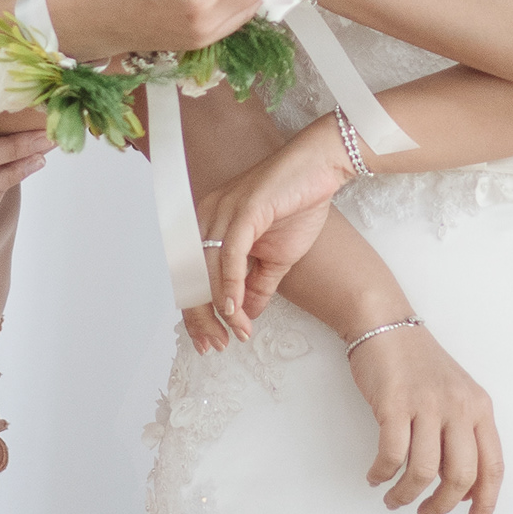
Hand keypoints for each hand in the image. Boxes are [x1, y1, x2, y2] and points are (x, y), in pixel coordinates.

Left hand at [191, 120, 354, 339]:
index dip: (197, 313)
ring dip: (221, 308)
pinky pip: (229, 254)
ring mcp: (222, 211)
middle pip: (192, 276)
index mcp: (209, 225)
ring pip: (207, 269)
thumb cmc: (298, 202)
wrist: (320, 169)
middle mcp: (207, 217)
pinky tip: (234, 307)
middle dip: (201, 317)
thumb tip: (246, 315)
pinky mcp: (243, 209)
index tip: (210, 341)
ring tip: (235, 332)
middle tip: (216, 344)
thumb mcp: (277, 257)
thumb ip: (258, 285)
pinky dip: (229, 284)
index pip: (192, 276)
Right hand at [346, 318, 503, 513]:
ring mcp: (427, 404)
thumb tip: (463, 488)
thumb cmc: (418, 365)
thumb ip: (464, 437)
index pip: (493, 466)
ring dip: (406, 494)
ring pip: (425, 471)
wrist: (385, 325)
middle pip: (461, 475)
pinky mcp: (395, 404)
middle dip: (442, 506)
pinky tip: (376, 477)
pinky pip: (392, 455)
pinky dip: (382, 474)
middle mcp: (459, 407)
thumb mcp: (455, 396)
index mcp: (479, 408)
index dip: (485, 504)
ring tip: (394, 498)